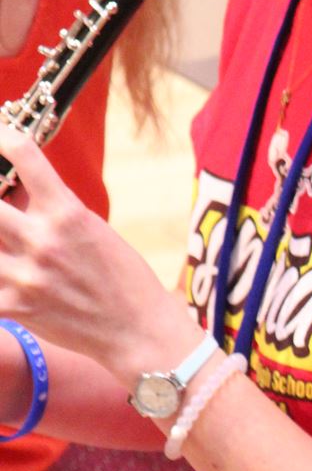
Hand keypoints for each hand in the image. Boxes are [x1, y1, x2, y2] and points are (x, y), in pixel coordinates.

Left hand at [0, 126, 197, 381]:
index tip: (1, 136)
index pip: (23, 154)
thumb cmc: (124, 280)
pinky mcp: (16, 307)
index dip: (3, 136)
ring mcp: (26, 276)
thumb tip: (14, 194)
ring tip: (3, 241)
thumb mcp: (94, 231)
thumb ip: (53, 212)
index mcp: (67, 213)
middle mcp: (42, 240)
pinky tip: (1, 275)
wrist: (140, 333)